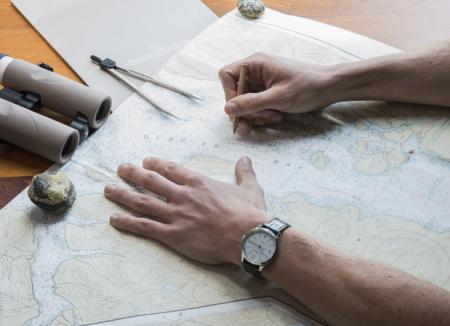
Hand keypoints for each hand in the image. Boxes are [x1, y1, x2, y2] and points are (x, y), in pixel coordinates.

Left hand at [104, 156, 266, 265]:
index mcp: (199, 183)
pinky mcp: (173, 235)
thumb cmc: (249, 214)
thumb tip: (245, 159)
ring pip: (143, 202)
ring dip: (124, 194)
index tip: (145, 161)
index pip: (172, 170)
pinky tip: (114, 219)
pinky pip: (145, 227)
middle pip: (151, 182)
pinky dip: (128, 222)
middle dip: (133, 174)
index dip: (156, 164)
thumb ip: (244, 173)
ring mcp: (176, 215)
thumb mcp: (250, 188)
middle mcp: (183, 196)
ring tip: (109, 189)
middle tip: (120, 168)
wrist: (247, 237)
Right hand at [219, 53, 335, 134]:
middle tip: (259, 120)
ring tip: (272, 118)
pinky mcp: (268, 95)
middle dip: (245, 110)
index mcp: (255, 64)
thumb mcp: (278, 97)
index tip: (239, 109)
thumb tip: (227, 109)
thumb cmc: (307, 87)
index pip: (227, 75)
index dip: (229, 93)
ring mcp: (261, 84)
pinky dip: (261, 116)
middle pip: (235, 93)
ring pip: (245, 103)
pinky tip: (275, 117)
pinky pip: (255, 107)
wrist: (329, 89)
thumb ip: (251, 103)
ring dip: (254, 115)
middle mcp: (255, 72)